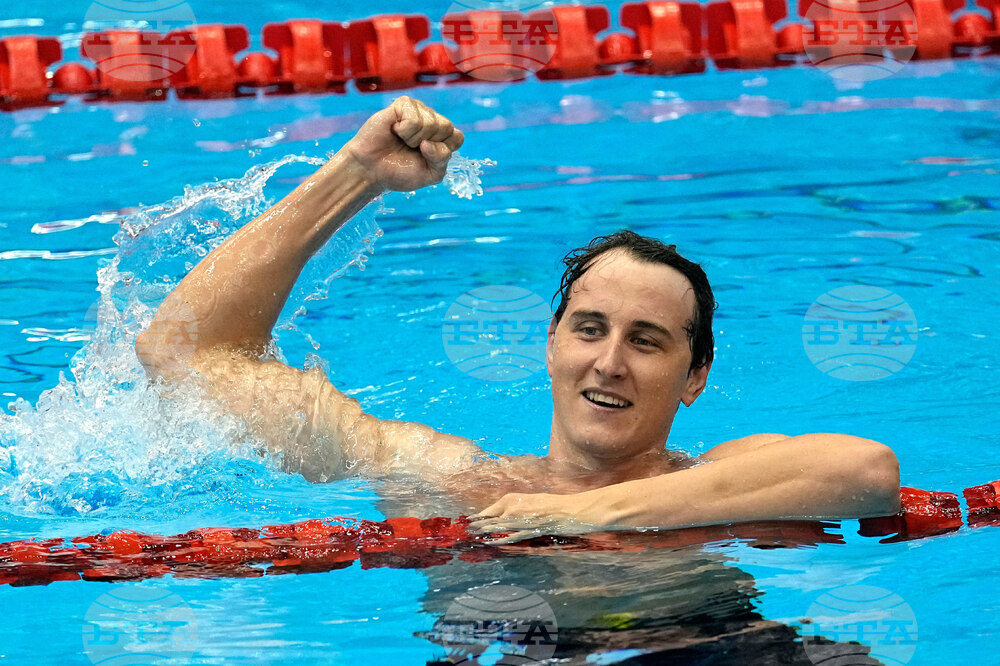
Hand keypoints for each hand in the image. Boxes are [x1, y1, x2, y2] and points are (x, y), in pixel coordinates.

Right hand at [344, 96, 463, 192]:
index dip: (442, 150)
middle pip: (446, 127)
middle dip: (428, 144)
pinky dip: (404, 129)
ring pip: (431, 122)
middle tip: (411, 148)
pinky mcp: (403, 104)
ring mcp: (418, 110)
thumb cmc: (399, 171)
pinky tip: (394, 130)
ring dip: (413, 138)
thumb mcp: (429, 174)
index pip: (457, 137)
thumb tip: (429, 142)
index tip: (426, 157)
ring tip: (401, 140)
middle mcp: (432, 121)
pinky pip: (414, 116)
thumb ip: (441, 160)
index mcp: (442, 138)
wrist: (371, 170)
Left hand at [467, 491, 607, 544]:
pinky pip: (512, 537)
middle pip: (491, 518)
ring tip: (474, 536)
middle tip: (467, 529)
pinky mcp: (529, 532)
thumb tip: (506, 514)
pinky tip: (491, 543)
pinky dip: (501, 540)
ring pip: (498, 528)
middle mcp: (515, 508)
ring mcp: (522, 521)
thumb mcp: (533, 500)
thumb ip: (518, 506)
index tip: (470, 519)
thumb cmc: (554, 503)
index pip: (492, 508)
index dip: (480, 515)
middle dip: (478, 524)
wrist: (572, 510)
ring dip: (485, 533)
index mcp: (515, 498)